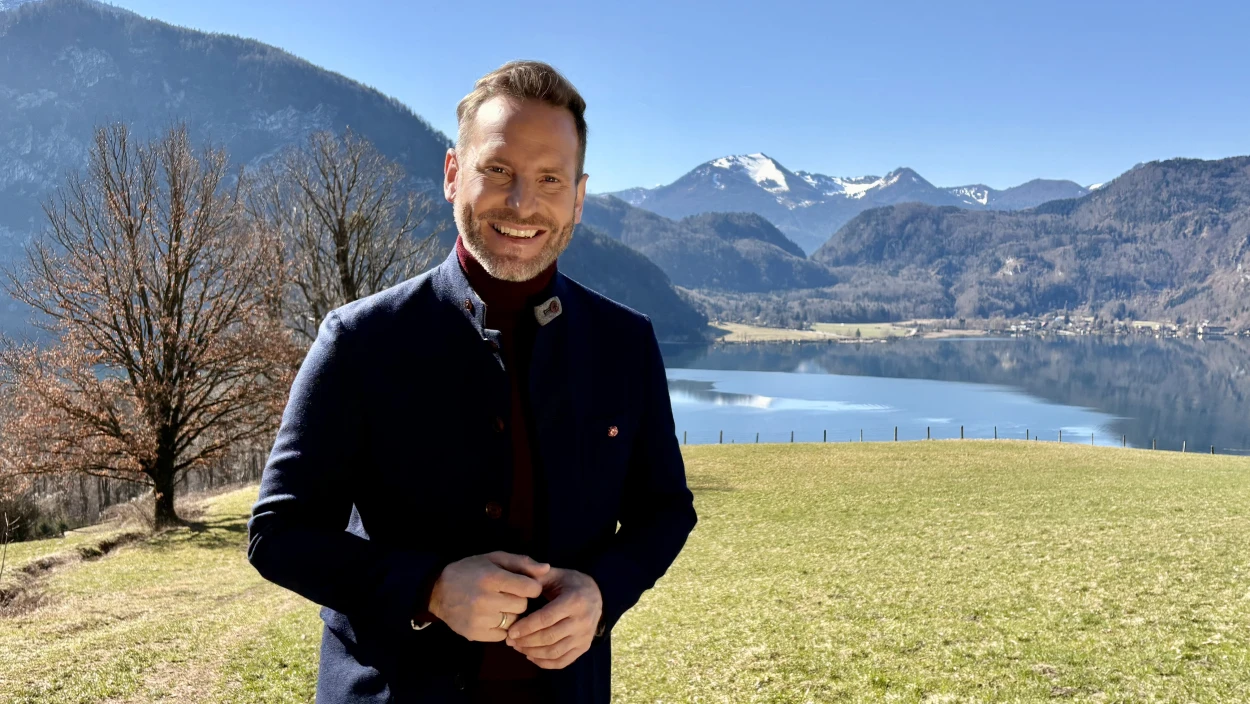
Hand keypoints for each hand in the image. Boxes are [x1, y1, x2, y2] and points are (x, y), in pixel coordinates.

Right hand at [428, 551, 549, 641]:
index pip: (530, 588)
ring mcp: (479, 619)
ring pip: (514, 622)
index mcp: (492, 577)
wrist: (437, 591)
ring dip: (511, 614)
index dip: (530, 586)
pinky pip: (502, 635)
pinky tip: (491, 617)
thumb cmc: (470, 571)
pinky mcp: (475, 634)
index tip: (524, 585)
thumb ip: (522, 563)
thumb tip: (547, 569)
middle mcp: (485, 599)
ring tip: (498, 606)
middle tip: (507, 595)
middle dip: (519, 600)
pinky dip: (501, 628)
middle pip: (523, 606)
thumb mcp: (494, 559)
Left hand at [504, 567, 602, 668]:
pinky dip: (544, 663)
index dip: (526, 627)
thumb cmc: (570, 583)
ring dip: (532, 653)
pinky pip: (563, 662)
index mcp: (574, 600)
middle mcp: (582, 621)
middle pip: (549, 637)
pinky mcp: (584, 647)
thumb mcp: (556, 574)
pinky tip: (531, 656)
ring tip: (518, 647)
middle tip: (510, 641)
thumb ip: (536, 577)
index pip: (546, 618)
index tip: (510, 631)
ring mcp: (585, 636)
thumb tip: (518, 582)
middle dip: (526, 641)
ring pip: (555, 652)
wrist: (597, 594)